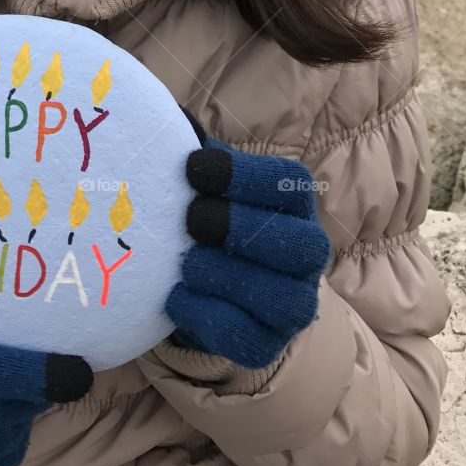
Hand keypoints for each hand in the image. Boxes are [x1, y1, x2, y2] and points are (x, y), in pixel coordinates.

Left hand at [164, 110, 331, 368]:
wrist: (202, 284)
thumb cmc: (201, 216)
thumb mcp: (199, 184)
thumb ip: (190, 157)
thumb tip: (159, 120)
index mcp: (292, 203)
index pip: (290, 184)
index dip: (244, 176)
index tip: (194, 168)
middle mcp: (306, 254)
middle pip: (301, 246)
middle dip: (242, 230)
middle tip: (191, 220)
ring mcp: (293, 305)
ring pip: (282, 300)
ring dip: (226, 277)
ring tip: (184, 262)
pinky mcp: (267, 344)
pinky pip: (250, 341)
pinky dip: (208, 318)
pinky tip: (175, 295)